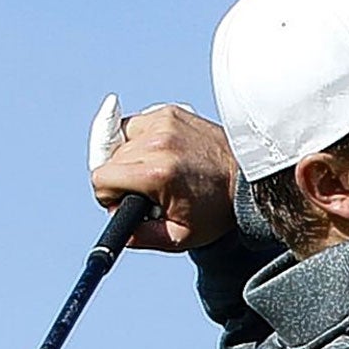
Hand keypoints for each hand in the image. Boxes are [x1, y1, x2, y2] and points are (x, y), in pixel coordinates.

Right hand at [88, 94, 238, 250]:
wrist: (246, 180)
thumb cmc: (215, 211)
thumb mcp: (180, 236)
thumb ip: (142, 237)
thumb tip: (118, 232)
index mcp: (157, 173)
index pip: (101, 179)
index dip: (110, 197)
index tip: (129, 202)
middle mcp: (157, 142)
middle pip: (110, 161)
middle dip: (123, 179)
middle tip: (152, 191)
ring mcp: (163, 122)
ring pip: (120, 141)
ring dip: (131, 158)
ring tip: (160, 172)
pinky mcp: (169, 111)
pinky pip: (136, 125)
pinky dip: (142, 140)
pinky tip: (165, 154)